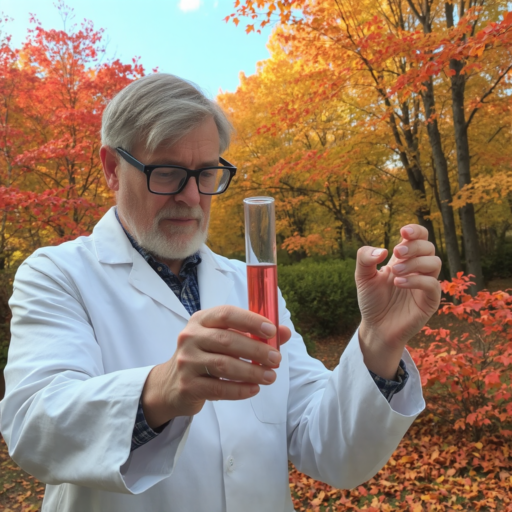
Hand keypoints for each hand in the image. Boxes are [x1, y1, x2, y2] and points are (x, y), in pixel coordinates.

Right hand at [141, 305, 291, 428]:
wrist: (171, 384)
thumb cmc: (205, 356)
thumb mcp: (224, 339)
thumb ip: (254, 334)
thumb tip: (284, 332)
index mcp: (201, 320)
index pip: (226, 314)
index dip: (250, 320)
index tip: (272, 330)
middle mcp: (190, 337)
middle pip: (227, 340)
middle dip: (256, 350)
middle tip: (276, 359)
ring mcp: (186, 361)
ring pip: (224, 365)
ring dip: (251, 371)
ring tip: (270, 377)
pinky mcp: (187, 385)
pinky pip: (218, 388)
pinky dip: (239, 389)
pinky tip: (254, 389)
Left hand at [355, 225, 441, 378]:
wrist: (375, 327)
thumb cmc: (371, 300)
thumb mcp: (362, 277)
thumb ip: (365, 259)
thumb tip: (382, 251)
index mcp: (404, 259)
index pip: (419, 237)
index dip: (416, 230)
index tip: (403, 231)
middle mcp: (418, 269)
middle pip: (429, 247)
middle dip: (414, 246)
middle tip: (397, 252)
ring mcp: (425, 284)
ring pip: (435, 263)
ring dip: (415, 263)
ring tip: (395, 272)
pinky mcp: (429, 301)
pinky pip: (433, 285)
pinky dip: (417, 281)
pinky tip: (399, 283)